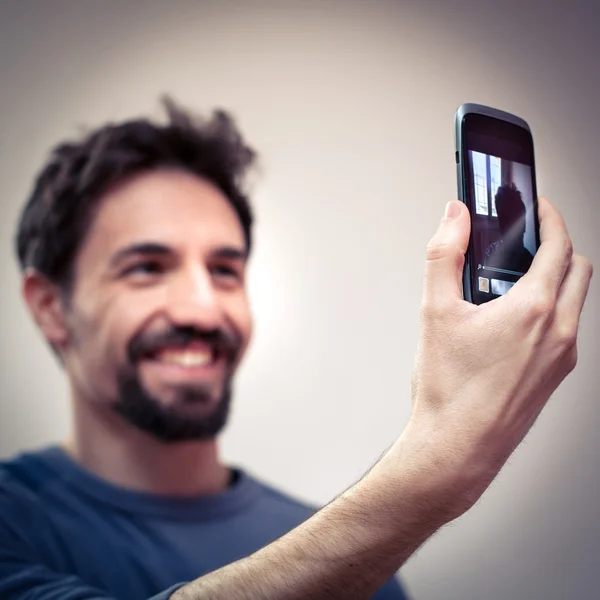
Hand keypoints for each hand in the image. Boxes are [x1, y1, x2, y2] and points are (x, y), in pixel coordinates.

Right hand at [399, 197, 592, 519]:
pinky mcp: (557, 376)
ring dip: (557, 278)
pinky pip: (568, 328)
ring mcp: (563, 356)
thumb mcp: (435, 310)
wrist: (457, 447)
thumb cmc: (449, 389)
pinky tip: (512, 321)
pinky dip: (552, 309)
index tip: (539, 206)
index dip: (549, 217)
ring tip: (515, 280)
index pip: (558, 245)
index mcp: (534, 309)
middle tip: (529, 239)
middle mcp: (560, 331)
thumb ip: (444, 254)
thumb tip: (454, 216)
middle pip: (579, 268)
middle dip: (559, 245)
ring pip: (577, 300)